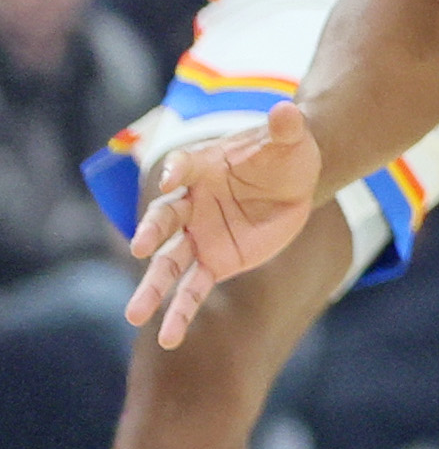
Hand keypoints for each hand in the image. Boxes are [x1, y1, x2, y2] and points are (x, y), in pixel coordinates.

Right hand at [125, 101, 324, 346]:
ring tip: (134, 316)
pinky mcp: (214, 262)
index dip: (180, 169)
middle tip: (139, 247)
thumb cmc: (286, 153)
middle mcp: (191, 203)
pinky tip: (167, 338)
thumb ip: (286, 127)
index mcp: (202, 167)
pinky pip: (193, 290)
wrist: (294, 179)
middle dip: (151, 232)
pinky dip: (180, 312)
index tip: (173, 175)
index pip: (185, 166)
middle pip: (164, 219)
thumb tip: (288, 111)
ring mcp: (199, 236)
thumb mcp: (292, 138)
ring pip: (169, 264)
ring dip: (153, 288)